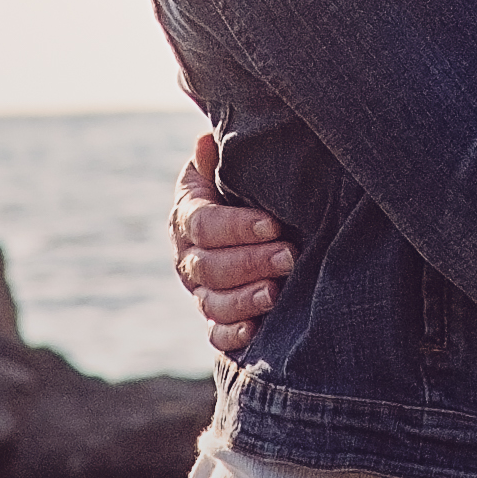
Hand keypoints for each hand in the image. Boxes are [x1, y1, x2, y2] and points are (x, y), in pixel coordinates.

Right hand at [169, 131, 292, 355]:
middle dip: (250, 262)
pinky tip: (254, 329)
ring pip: (211, 302)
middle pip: (209, 266)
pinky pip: (215, 334)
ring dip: (243, 300)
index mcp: (187, 216)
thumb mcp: (228, 166)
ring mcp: (199, 291)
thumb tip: (205, 142)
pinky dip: (231, 335)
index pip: (204, 224)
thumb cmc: (242, 186)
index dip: (237, 226)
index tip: (274, 224)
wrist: (248, 219)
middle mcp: (188, 257)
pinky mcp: (215, 318)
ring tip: (276, 293)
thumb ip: (219, 157)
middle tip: (289, 256)